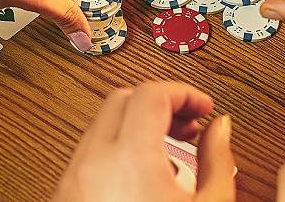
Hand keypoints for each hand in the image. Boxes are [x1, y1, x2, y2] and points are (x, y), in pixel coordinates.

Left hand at [54, 81, 235, 201]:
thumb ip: (218, 163)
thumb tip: (220, 129)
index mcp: (130, 159)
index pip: (152, 93)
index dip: (184, 92)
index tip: (202, 106)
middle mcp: (93, 162)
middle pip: (122, 98)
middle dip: (159, 103)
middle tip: (187, 124)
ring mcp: (73, 178)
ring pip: (101, 124)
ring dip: (136, 125)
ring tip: (169, 155)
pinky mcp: (64, 193)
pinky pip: (88, 153)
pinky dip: (116, 150)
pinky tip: (142, 176)